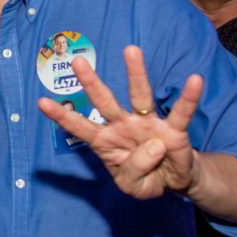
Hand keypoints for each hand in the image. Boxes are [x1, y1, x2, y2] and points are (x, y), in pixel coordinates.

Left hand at [38, 45, 202, 199]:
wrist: (174, 182)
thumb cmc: (146, 179)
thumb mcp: (132, 186)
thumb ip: (135, 170)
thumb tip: (153, 145)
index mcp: (106, 141)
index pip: (80, 127)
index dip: (62, 116)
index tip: (41, 102)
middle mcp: (123, 126)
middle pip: (104, 101)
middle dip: (90, 82)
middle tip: (77, 62)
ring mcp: (148, 124)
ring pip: (140, 95)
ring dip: (135, 73)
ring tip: (130, 50)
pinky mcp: (174, 130)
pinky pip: (182, 112)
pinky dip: (189, 98)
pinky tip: (194, 80)